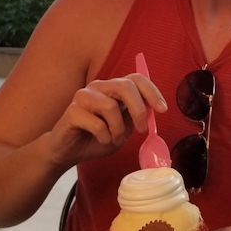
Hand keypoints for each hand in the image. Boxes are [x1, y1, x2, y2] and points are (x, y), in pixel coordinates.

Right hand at [44, 73, 165, 167]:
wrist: (69, 152)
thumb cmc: (96, 138)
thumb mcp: (123, 129)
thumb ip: (136, 118)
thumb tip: (154, 111)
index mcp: (113, 89)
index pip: (136, 79)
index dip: (152, 91)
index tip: (162, 109)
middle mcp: (99, 87)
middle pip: (125, 86)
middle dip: (138, 109)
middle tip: (142, 129)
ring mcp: (84, 96)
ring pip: (110, 107)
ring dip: (117, 130)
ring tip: (113, 139)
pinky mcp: (72, 111)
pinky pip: (97, 124)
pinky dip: (104, 137)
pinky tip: (100, 140)